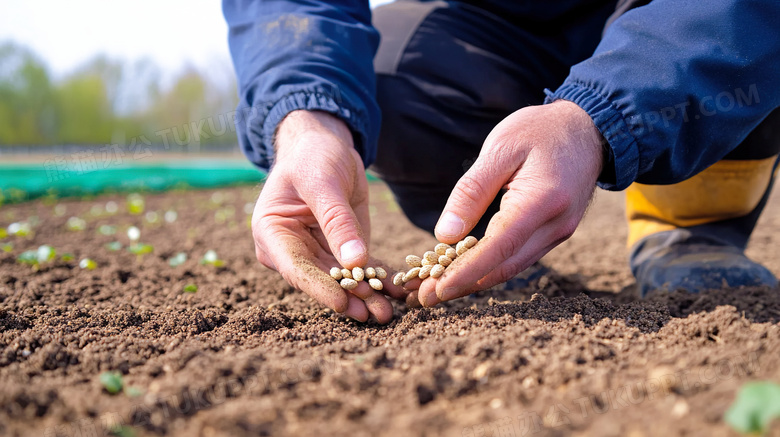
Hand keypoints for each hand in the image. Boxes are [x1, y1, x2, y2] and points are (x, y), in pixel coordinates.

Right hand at [251, 110, 406, 322]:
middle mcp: (291, 249)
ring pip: (342, 281)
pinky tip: (398, 293)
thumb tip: (354, 262)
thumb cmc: (313, 157)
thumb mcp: (323, 182)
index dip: (320, 288)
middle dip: (349, 299)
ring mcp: (317, 253)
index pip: (296, 266)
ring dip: (366, 296)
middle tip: (375, 315)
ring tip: (388, 313)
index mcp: (272, 232)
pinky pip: (361, 269)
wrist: (323, 146)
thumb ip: (337, 221)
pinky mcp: (342, 251)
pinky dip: (379, 280)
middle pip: (321, 280)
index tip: (344, 303)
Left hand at [411, 100, 604, 306]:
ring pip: (511, 267)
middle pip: (504, 267)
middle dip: (462, 286)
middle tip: (424, 299)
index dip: (466, 272)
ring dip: (473, 282)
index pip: (499, 247)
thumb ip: (471, 192)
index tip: (437, 289)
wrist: (588, 128)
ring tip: (435, 290)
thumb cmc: (540, 131)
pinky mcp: (555, 234)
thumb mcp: (500, 148)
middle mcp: (556, 225)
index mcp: (544, 200)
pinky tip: (462, 271)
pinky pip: (519, 257)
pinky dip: (489, 268)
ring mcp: (559, 233)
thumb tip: (444, 235)